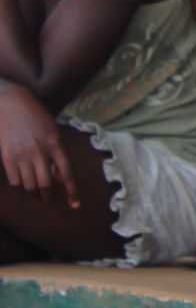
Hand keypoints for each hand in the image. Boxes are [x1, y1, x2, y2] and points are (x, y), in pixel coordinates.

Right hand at [0, 86, 73, 206]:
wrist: (11, 104)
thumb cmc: (36, 116)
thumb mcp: (53, 130)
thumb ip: (57, 152)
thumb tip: (59, 175)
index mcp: (56, 143)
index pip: (67, 172)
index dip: (72, 190)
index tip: (75, 204)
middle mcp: (40, 151)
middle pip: (46, 184)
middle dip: (49, 196)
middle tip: (49, 201)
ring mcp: (22, 155)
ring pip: (29, 185)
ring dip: (33, 193)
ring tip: (35, 193)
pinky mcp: (8, 157)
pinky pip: (15, 181)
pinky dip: (19, 187)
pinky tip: (21, 185)